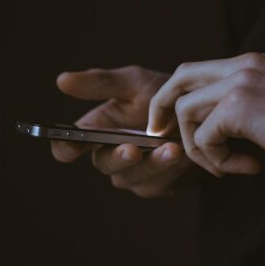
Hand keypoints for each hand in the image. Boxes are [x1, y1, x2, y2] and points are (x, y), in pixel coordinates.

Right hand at [52, 65, 192, 197]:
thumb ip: (101, 83)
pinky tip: (185, 155)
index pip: (69, 146)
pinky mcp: (157, 185)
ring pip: (133, 177)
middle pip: (104, 164)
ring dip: (153, 164)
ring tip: (172, 148)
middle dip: (119, 157)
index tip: (71, 146)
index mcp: (96, 130)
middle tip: (133, 150)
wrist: (202, 112)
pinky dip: (172, 170)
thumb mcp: (134, 82)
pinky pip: (159, 184)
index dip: (65, 148)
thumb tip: (61, 80)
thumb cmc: (163, 94)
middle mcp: (110, 155)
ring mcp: (133, 174)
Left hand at [147, 53, 264, 177]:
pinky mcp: (240, 106)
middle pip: (179, 79)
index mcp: (251, 63)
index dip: (175, 96)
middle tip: (160, 136)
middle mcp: (242, 65)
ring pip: (186, 111)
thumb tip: (211, 123)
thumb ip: (243, 103)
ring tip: (224, 166)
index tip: (168, 123)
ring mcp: (240, 82)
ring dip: (198, 147)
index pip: (195, 70)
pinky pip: (204, 136)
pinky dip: (216, 160)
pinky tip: (246, 167)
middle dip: (162, 109)